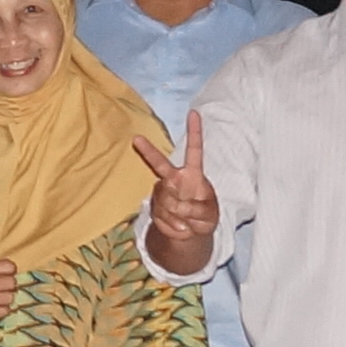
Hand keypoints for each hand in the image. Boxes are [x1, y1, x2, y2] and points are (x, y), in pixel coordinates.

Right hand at [134, 109, 217, 267]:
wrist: (190, 234)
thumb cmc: (205, 218)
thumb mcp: (210, 215)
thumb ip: (198, 209)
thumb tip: (179, 206)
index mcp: (193, 174)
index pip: (194, 150)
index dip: (194, 132)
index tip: (194, 112)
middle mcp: (175, 179)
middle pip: (161, 164)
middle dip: (148, 151)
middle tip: (136, 139)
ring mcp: (163, 193)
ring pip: (166, 200)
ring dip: (179, 215)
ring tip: (189, 222)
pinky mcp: (155, 207)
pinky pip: (162, 216)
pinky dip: (174, 225)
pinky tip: (180, 226)